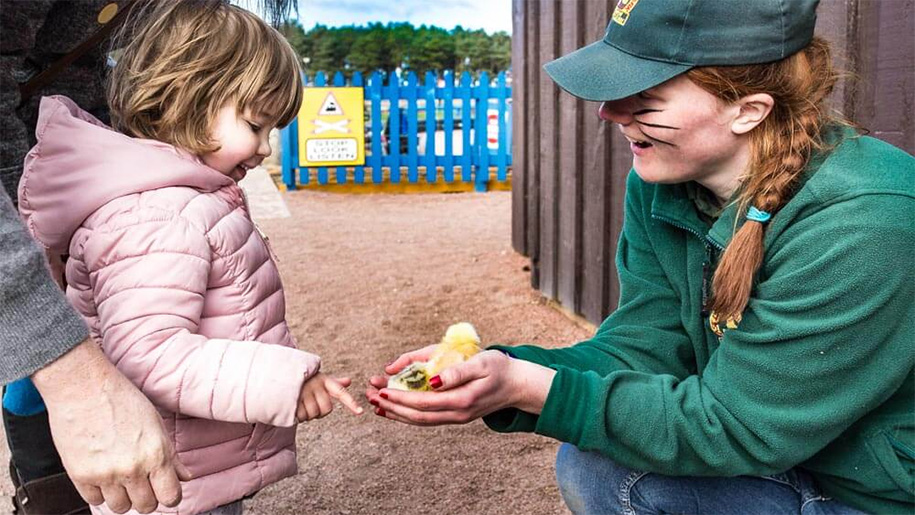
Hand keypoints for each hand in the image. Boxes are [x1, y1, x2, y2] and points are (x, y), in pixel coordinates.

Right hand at [32, 339, 191, 513]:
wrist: (83, 385)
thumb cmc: (121, 398)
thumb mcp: (155, 423)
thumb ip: (171, 455)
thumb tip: (185, 477)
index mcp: (156, 454)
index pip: (171, 497)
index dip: (171, 496)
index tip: (166, 491)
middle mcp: (133, 468)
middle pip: (146, 506)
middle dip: (147, 497)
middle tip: (142, 482)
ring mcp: (105, 474)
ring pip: (120, 508)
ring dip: (123, 497)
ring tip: (121, 477)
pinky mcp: (80, 476)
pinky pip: (94, 501)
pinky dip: (100, 492)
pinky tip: (102, 473)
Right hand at [296, 373, 363, 421]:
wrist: (280, 376)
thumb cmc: (303, 380)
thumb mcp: (319, 379)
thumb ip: (334, 382)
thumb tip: (348, 381)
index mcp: (324, 380)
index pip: (340, 392)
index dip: (351, 402)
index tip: (360, 412)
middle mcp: (316, 385)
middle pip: (326, 409)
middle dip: (319, 412)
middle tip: (310, 404)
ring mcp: (304, 392)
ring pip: (313, 414)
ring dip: (307, 414)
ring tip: (300, 403)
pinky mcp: (293, 400)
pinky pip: (301, 416)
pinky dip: (298, 416)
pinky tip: (294, 407)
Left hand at [365, 349, 555, 425]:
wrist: (519, 385)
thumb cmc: (500, 368)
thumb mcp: (481, 363)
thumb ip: (457, 372)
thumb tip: (432, 380)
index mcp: (462, 400)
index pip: (423, 403)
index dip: (400, 398)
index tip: (381, 390)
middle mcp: (458, 414)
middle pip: (417, 416)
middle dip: (392, 407)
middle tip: (370, 397)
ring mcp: (457, 418)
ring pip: (421, 421)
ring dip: (398, 414)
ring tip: (376, 405)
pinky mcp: (456, 416)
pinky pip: (428, 419)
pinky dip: (410, 415)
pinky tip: (396, 410)